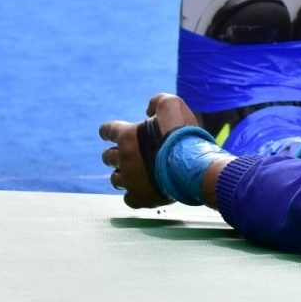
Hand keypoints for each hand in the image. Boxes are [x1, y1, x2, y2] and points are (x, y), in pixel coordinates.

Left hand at [99, 94, 199, 208]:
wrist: (193, 164)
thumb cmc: (182, 134)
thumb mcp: (172, 105)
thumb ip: (158, 102)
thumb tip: (149, 110)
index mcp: (126, 136)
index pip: (107, 131)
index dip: (108, 131)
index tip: (110, 133)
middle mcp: (123, 158)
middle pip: (108, 157)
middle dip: (114, 155)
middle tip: (127, 155)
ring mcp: (130, 180)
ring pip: (115, 179)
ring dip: (122, 175)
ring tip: (133, 174)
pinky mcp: (140, 197)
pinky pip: (129, 199)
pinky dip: (134, 195)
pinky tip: (142, 191)